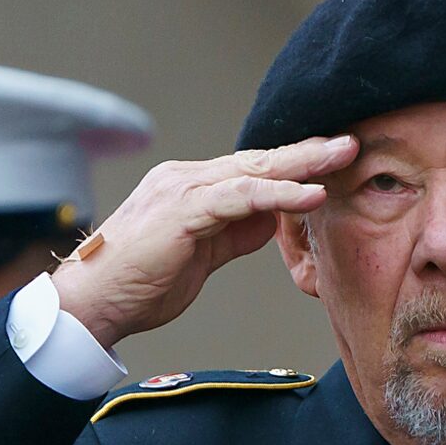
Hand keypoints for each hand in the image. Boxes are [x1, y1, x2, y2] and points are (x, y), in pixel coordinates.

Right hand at [49, 135, 356, 349]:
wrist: (95, 302)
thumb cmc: (142, 282)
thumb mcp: (203, 255)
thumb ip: (234, 234)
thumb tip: (271, 220)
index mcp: (192, 188)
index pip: (253, 169)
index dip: (295, 165)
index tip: (335, 161)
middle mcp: (186, 179)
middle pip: (258, 160)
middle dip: (308, 152)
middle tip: (351, 142)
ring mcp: (182, 190)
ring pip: (253, 170)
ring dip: (302, 163)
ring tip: (342, 157)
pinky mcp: (182, 211)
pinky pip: (239, 197)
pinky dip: (278, 194)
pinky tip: (310, 194)